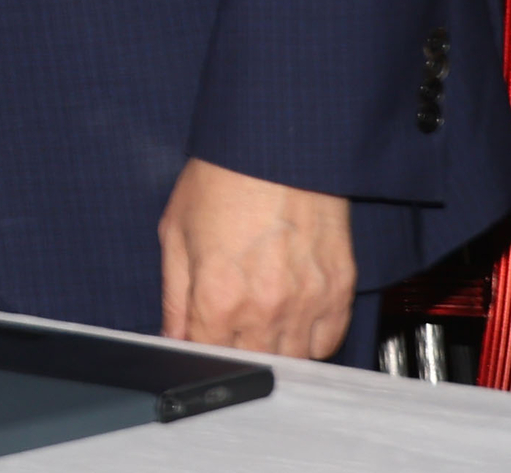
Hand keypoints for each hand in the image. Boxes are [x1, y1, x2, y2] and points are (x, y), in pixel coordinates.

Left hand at [161, 157, 354, 358]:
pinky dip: (310, 340)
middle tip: (227, 330)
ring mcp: (307, 303)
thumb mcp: (176, 233)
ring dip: (273, 350)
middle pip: (251, 362)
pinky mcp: (339, 291)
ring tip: (260, 326)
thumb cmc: (221, 180)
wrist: (274, 147)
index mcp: (218, 296)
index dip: (197, 350)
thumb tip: (171, 336)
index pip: (206, 355)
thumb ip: (174, 295)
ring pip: (292, 359)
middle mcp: (265, 308)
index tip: (197, 339)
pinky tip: (293, 321)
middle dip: (234, 352)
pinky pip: (327, 340)